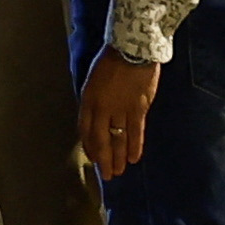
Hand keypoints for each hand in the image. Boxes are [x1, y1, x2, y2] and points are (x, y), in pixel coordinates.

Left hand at [78, 50, 161, 179]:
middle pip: (101, 139)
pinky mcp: (139, 108)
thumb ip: (93, 101)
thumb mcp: (93, 80)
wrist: (133, 49)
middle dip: (103, 159)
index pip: (85, 130)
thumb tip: (96, 120)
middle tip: (106, 175)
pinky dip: (134, 146)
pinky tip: (133, 158)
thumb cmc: (111, 61)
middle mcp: (102, 108)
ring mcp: (121, 109)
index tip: (93, 158)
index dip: (89, 146)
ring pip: (118, 139)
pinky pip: (135, 132)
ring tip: (118, 172)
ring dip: (118, 158)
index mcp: (88, 99)